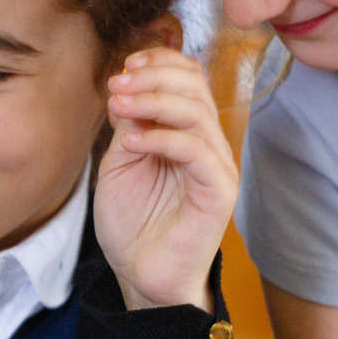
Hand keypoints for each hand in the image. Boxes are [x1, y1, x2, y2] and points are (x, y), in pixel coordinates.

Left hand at [95, 49, 237, 312]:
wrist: (142, 275)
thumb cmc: (133, 223)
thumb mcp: (121, 162)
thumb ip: (129, 125)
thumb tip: (127, 86)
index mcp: (187, 132)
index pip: (189, 79)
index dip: (161, 63)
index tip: (126, 65)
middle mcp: (207, 143)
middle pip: (196, 87)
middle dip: (154, 77)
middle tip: (118, 83)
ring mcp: (217, 166)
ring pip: (197, 113)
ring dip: (154, 101)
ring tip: (119, 105)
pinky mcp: (219, 190)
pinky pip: (196, 150)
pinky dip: (161, 138)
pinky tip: (131, 141)